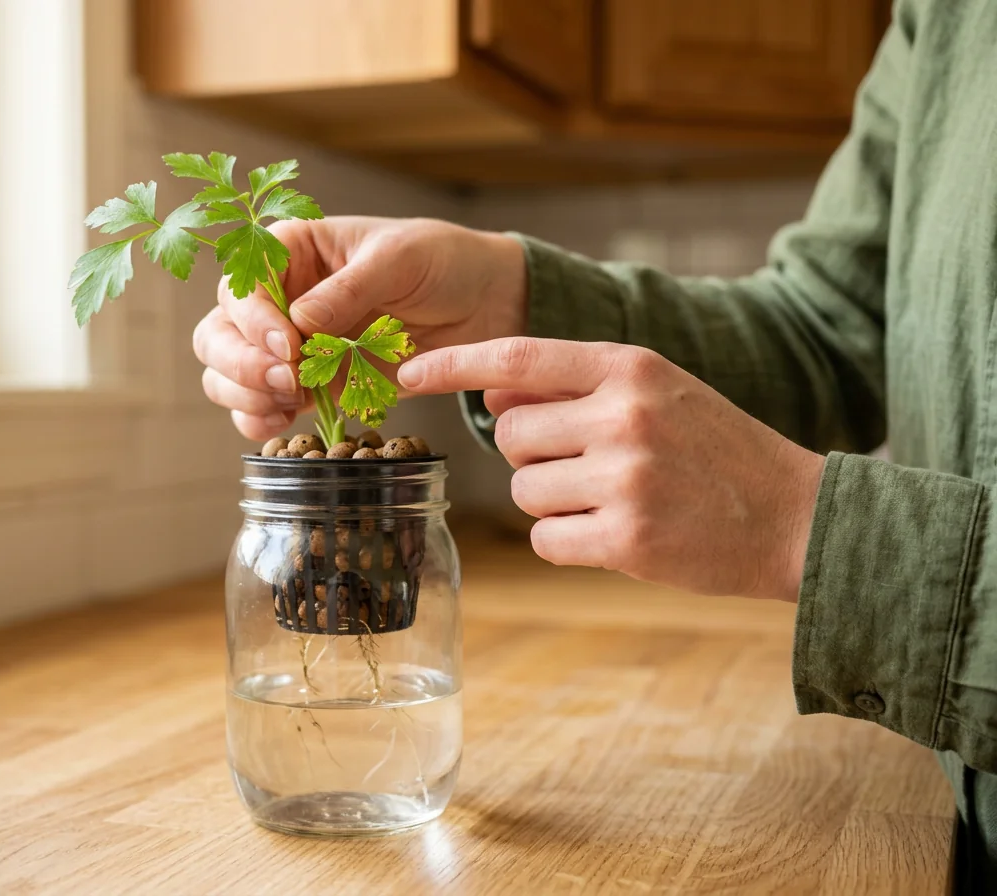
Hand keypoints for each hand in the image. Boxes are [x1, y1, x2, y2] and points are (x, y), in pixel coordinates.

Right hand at [192, 216, 525, 439]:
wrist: (483, 302)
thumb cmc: (441, 261)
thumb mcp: (400, 258)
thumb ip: (349, 288)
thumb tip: (300, 320)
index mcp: (293, 250)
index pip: (242, 282)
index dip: (253, 317)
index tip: (288, 344)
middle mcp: (280, 297)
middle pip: (219, 331)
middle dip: (240, 362)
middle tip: (287, 381)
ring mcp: (290, 345)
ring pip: (226, 372)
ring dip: (243, 393)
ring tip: (289, 401)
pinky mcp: (311, 383)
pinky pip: (261, 406)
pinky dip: (259, 418)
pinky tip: (284, 421)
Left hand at [398, 337, 824, 600]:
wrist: (797, 518)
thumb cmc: (718, 451)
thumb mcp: (658, 392)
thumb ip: (576, 386)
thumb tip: (492, 389)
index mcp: (630, 367)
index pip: (516, 356)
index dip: (452, 364)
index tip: (408, 372)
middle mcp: (623, 415)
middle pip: (509, 436)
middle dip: (531, 456)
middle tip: (586, 468)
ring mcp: (624, 478)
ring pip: (522, 492)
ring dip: (553, 503)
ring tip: (612, 501)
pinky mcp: (626, 540)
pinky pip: (545, 540)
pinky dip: (567, 542)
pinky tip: (616, 535)